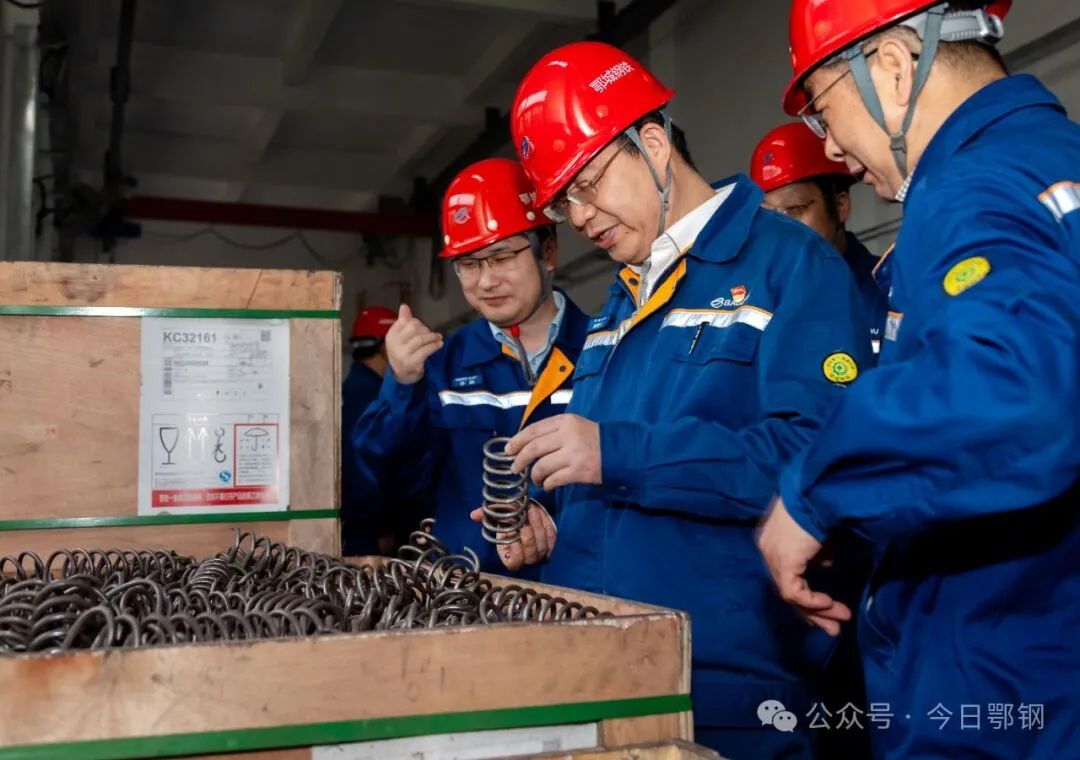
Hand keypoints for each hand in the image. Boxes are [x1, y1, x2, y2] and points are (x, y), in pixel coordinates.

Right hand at [385, 304, 442, 383]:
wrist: (402, 374)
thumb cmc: (402, 352)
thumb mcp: (400, 336)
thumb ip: (403, 321)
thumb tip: (404, 306)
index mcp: (391, 335)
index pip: (405, 321)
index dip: (417, 322)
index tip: (422, 326)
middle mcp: (394, 343)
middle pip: (413, 328)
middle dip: (425, 329)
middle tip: (432, 334)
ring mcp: (402, 354)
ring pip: (420, 339)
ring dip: (432, 337)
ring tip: (438, 338)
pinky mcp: (411, 362)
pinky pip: (425, 351)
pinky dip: (434, 346)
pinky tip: (439, 344)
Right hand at [470, 501, 555, 571]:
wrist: (525, 513)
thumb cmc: (509, 518)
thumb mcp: (496, 517)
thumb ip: (486, 516)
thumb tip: (474, 515)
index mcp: (510, 556)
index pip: (515, 564)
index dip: (516, 554)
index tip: (513, 540)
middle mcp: (527, 558)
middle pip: (531, 555)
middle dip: (529, 538)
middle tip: (524, 523)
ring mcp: (541, 551)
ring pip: (543, 546)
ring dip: (538, 528)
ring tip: (531, 511)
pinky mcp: (552, 542)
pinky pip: (551, 536)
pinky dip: (546, 524)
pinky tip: (539, 513)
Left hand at [506, 414, 600, 490]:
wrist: (621, 452)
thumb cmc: (595, 439)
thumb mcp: (575, 426)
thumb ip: (554, 431)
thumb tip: (526, 443)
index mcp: (565, 421)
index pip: (533, 430)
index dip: (517, 441)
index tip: (508, 450)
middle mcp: (567, 435)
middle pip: (533, 448)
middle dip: (520, 460)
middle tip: (514, 468)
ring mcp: (573, 454)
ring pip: (541, 466)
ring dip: (534, 475)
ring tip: (534, 479)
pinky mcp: (578, 471)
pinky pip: (554, 479)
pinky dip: (547, 484)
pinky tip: (547, 485)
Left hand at [757, 497, 851, 635]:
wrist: (816, 492)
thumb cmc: (821, 505)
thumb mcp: (820, 533)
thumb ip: (819, 552)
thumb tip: (825, 564)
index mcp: (773, 540)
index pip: (785, 575)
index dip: (805, 595)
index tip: (826, 607)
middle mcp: (768, 550)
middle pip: (786, 589)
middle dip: (811, 611)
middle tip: (832, 628)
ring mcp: (772, 556)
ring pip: (790, 594)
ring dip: (817, 610)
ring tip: (840, 620)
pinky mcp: (782, 562)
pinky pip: (794, 592)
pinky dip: (812, 601)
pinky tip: (829, 604)